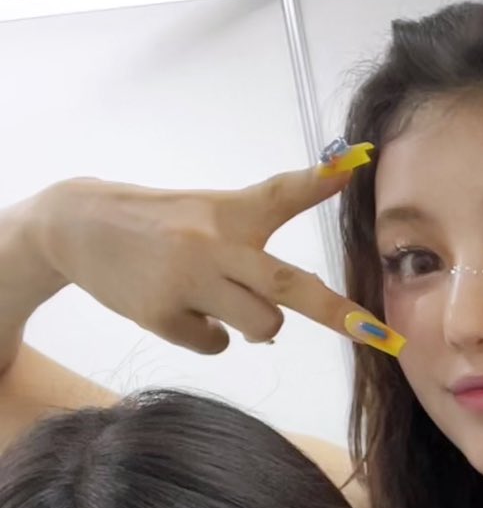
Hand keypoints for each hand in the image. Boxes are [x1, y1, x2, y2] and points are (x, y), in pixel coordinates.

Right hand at [27, 154, 392, 355]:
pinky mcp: (161, 313)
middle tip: (380, 336)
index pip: (281, 193)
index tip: (357, 163)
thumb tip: (289, 312)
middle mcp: (214, 243)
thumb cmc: (160, 226)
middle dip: (338, 313)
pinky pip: (216, 344)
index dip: (321, 179)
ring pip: (262, 327)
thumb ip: (255, 241)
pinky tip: (180, 308)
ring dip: (257, 326)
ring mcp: (187, 280)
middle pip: (287, 284)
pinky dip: (208, 335)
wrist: (77, 227)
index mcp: (230, 212)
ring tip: (220, 301)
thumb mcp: (209, 213)